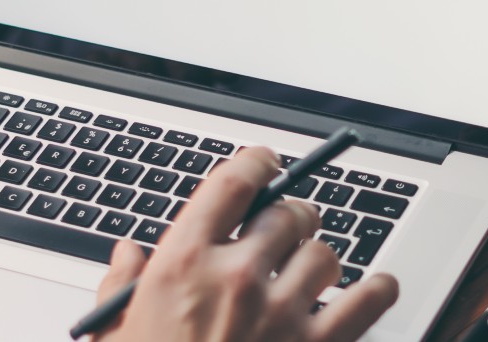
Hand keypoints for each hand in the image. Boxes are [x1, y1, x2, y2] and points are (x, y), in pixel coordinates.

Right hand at [93, 147, 398, 340]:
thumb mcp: (110, 335)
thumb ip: (121, 285)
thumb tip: (127, 254)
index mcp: (181, 264)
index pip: (234, 181)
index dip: (257, 162)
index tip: (266, 165)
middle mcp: (236, 277)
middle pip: (289, 213)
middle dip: (291, 221)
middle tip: (286, 235)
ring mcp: (282, 314)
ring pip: (327, 255)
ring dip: (320, 264)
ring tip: (309, 279)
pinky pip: (372, 297)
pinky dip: (376, 291)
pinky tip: (370, 292)